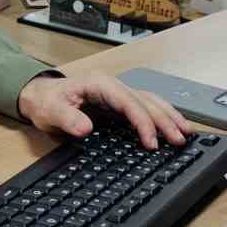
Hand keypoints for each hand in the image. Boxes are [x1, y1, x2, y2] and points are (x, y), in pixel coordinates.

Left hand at [16, 73, 189, 149]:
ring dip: (169, 116)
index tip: (151, 142)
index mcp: (99, 84)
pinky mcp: (119, 103)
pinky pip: (145, 106)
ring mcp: (118, 93)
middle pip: (145, 101)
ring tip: (186, 132)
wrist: (40, 96)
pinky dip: (161, 116)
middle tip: (179, 140)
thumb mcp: (50, 111)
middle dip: (164, 120)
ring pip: (150, 101)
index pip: (128, 102)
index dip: (143, 122)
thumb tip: (85, 128)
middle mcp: (113, 86)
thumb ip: (67, 119)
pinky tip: (172, 125)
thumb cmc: (46, 101)